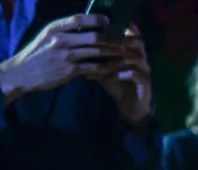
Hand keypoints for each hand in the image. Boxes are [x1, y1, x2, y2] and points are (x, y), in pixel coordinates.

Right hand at [0, 15, 121, 101]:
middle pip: (94, 36)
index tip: (109, 21)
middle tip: (124, 40)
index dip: (96, 19)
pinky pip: (94, 68)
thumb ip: (64, 32)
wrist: (23, 73)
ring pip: (97, 52)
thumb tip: (85, 27)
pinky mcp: (70, 70)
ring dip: (113, 53)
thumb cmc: (37, 54)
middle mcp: (61, 40)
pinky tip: (115, 67)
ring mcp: (66, 55)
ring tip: (125, 53)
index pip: (79, 19)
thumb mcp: (47, 37)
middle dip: (112, 38)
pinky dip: (107, 67)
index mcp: (55, 28)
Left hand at [89, 25, 150, 123]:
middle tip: (106, 42)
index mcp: (132, 52)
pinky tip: (110, 78)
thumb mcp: (103, 69)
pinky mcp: (146, 82)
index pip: (132, 35)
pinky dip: (122, 75)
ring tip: (106, 64)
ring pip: (137, 57)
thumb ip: (95, 58)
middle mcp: (141, 59)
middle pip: (138, 42)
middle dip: (122, 41)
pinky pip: (136, 74)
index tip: (108, 25)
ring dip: (119, 59)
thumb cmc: (116, 84)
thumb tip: (76, 48)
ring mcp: (145, 70)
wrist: (129, 105)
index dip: (124, 28)